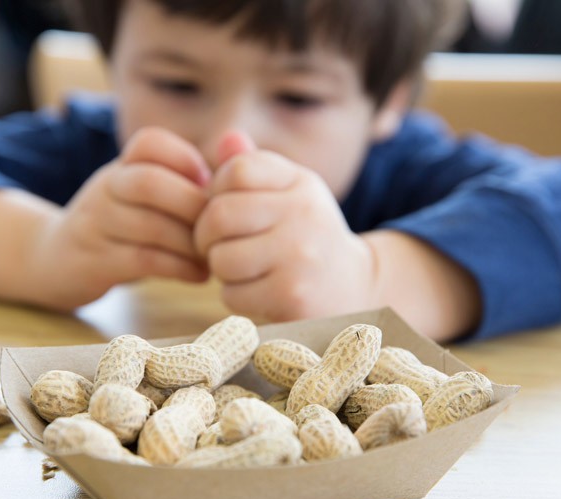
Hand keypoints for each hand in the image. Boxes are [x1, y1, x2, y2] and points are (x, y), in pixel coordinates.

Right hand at [31, 127, 211, 308]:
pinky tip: (199, 275)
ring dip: (191, 243)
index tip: (208, 184)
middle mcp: (105, 189)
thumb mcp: (139, 195)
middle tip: (220, 228)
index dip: (185, 159)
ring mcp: (95, 225)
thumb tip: (239, 171)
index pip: (149, 142)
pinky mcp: (94, 261)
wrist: (55, 260)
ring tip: (214, 256)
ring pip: (149, 226)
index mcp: (121, 167)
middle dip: (193, 206)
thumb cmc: (119, 227)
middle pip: (148, 182)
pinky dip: (179, 268)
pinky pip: (142, 259)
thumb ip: (181, 183)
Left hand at [194, 132, 374, 320]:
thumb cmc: (306, 238)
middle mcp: (304, 213)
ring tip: (242, 269)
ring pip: (221, 258)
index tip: (226, 210)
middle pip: (220, 214)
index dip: (216, 192)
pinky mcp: (291, 294)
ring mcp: (300, 255)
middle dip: (206, 235)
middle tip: (216, 246)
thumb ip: (255, 169)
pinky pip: (232, 294)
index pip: (237, 170)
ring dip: (221, 269)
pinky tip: (257, 292)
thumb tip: (227, 138)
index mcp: (301, 183)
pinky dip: (236, 297)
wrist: (355, 288)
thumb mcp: (290, 195)